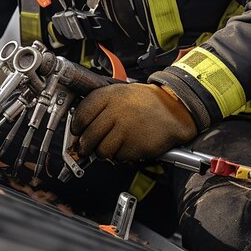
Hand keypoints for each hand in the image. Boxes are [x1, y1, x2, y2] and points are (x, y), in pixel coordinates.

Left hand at [71, 83, 196, 161]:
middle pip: (88, 136)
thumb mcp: (121, 94)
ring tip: (110, 146)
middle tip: (85, 148)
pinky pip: (117, 157)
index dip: (76, 126)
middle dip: (84, 146)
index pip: (82, 114)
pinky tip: (126, 146)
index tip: (76, 132)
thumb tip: (82, 126)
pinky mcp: (134, 145)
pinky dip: (119, 156)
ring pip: (101, 150)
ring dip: (103, 152)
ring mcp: (124, 129)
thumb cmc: (147, 102)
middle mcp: (115, 111)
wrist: (174, 109)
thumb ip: (101, 107)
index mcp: (110, 96)